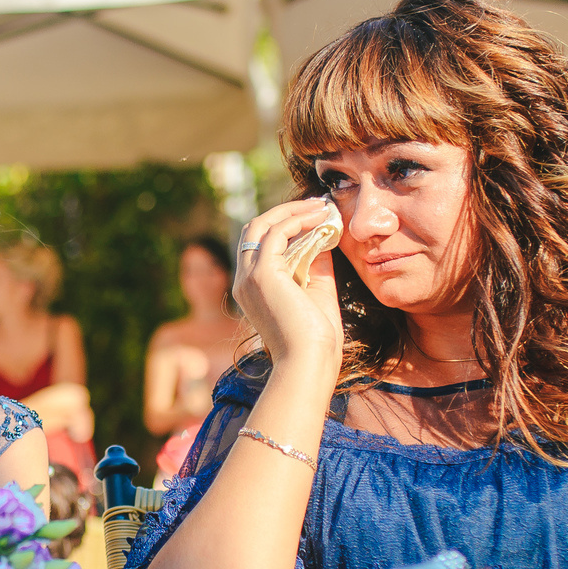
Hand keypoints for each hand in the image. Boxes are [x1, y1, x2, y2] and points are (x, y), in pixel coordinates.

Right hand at [231, 199, 344, 381]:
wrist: (308, 363)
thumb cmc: (315, 340)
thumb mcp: (317, 292)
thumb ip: (316, 264)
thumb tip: (324, 236)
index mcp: (252, 288)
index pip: (259, 244)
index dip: (285, 225)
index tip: (314, 216)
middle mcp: (243, 280)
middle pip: (255, 229)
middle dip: (286, 212)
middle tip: (318, 205)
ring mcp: (249, 276)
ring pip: (262, 225)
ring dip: (293, 211)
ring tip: (321, 207)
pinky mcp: (262, 274)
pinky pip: (277, 233)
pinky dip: (298, 220)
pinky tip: (320, 219)